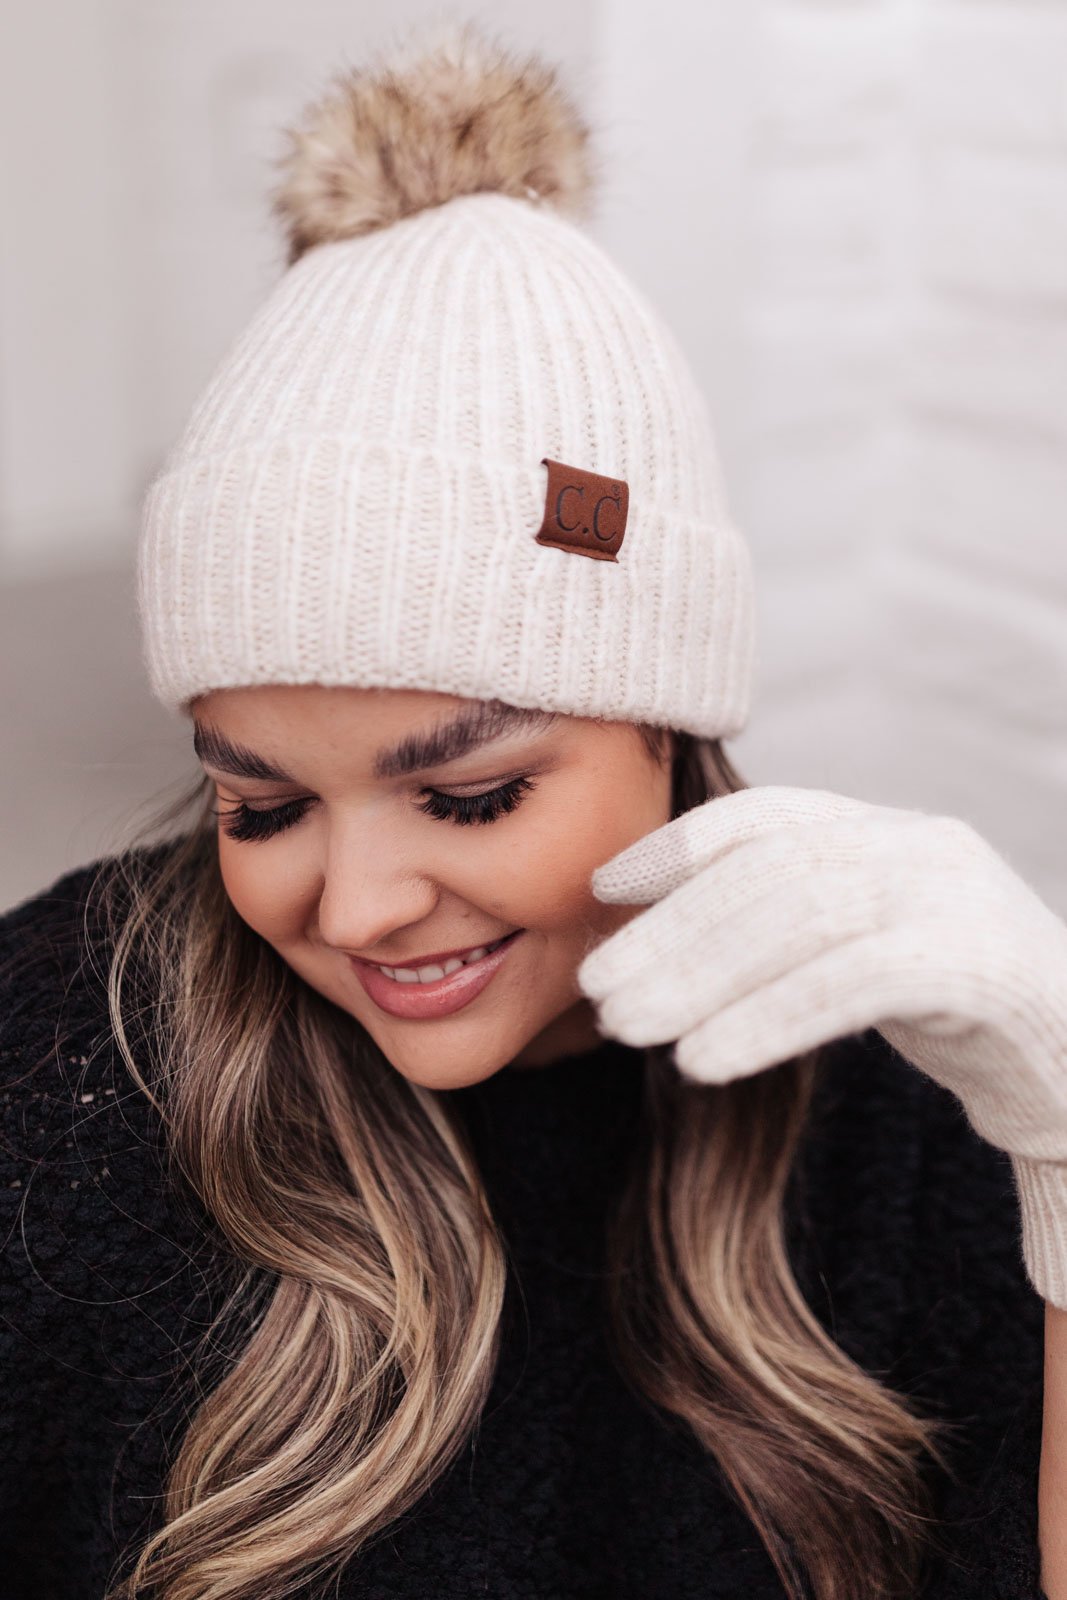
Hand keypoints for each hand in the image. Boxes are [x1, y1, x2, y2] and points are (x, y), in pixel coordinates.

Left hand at [576, 785, 1066, 1305]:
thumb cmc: (967, 1021)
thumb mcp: (871, 950)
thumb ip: (795, 925)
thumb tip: (663, 939)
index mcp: (894, 833)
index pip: (767, 819)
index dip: (676, 848)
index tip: (603, 890)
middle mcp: (927, 847)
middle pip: (770, 871)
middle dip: (671, 930)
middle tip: (597, 991)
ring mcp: (960, 899)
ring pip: (802, 918)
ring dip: (699, 976)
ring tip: (628, 1029)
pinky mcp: (984, 968)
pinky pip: (853, 982)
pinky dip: (765, 1019)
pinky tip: (702, 1063)